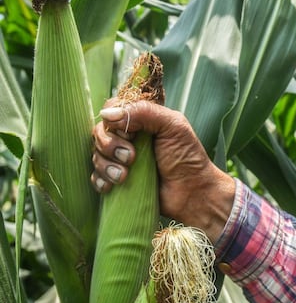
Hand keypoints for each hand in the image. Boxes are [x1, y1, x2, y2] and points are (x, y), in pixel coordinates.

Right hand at [91, 100, 234, 241]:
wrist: (192, 193)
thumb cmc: (188, 157)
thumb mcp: (173, 126)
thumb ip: (144, 112)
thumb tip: (107, 114)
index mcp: (142, 119)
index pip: (112, 109)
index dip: (114, 122)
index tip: (130, 135)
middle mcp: (129, 136)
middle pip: (100, 132)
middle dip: (110, 146)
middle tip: (131, 158)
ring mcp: (121, 158)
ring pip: (96, 154)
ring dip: (106, 166)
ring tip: (124, 177)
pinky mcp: (118, 178)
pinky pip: (96, 176)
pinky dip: (100, 180)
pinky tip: (111, 186)